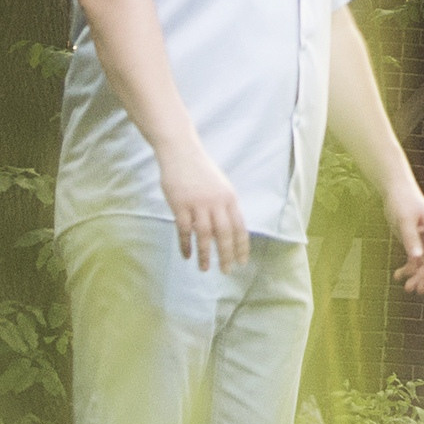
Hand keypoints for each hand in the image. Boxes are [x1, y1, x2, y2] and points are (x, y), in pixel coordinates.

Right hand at [158, 143, 249, 272]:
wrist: (181, 152)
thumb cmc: (201, 171)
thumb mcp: (220, 186)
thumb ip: (225, 206)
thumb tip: (228, 230)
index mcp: (229, 198)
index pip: (239, 226)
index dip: (241, 246)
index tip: (242, 262)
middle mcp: (216, 202)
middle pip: (225, 234)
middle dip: (227, 254)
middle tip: (227, 271)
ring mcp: (198, 203)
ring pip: (204, 234)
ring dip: (206, 254)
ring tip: (205, 269)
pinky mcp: (180, 204)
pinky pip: (184, 229)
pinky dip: (186, 244)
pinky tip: (187, 256)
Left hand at [387, 182, 423, 293]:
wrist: (395, 191)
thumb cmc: (402, 201)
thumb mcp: (405, 221)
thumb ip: (411, 240)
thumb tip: (417, 258)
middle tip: (418, 289)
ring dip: (418, 276)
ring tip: (408, 288)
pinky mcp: (414, 243)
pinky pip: (415, 261)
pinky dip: (408, 269)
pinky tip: (397, 276)